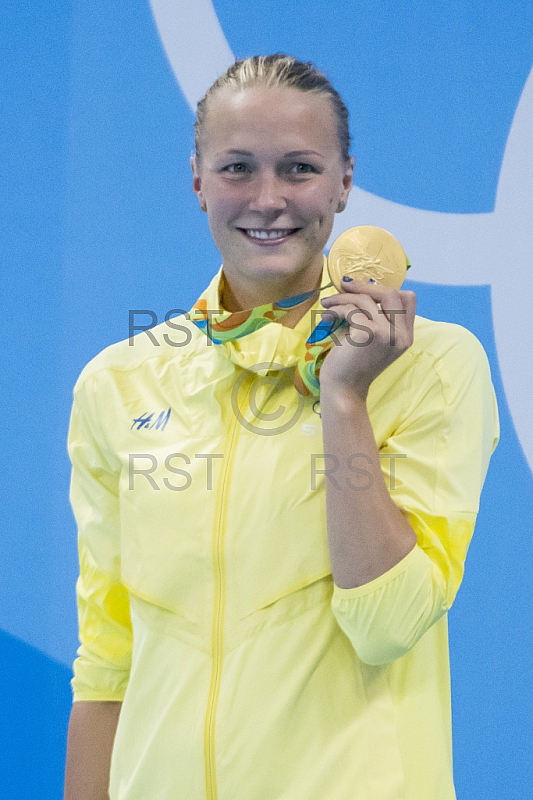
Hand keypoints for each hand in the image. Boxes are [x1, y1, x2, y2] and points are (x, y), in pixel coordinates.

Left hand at [319, 280, 416, 398]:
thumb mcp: (372, 339)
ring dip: (342, 298)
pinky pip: (351, 309)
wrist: (344, 390)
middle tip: (344, 286)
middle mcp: (402, 335)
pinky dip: (336, 309)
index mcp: (406, 336)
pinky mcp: (370, 333)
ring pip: (366, 300)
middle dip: (365, 287)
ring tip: (328, 304)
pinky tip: (326, 317)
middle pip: (391, 294)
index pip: (408, 299)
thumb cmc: (353, 365)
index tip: (364, 289)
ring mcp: (388, 334)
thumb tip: (363, 287)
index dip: (385, 289)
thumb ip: (377, 318)